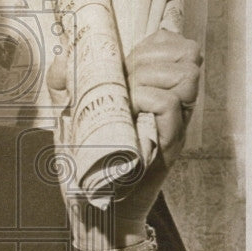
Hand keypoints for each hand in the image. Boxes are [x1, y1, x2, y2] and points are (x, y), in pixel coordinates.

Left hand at [48, 28, 202, 248]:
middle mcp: (173, 106)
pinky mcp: (168, 145)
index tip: (129, 59)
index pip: (179, 47)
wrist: (93, 207)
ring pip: (186, 75)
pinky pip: (169, 105)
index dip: (157, 43)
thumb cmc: (85, 161)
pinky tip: (129, 109)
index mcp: (156, 92)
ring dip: (151, 75)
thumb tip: (63, 58)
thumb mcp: (70, 113)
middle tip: (125, 78)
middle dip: (151, 56)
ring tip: (128, 94)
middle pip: (188, 55)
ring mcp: (174, 124)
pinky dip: (147, 98)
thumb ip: (64, 84)